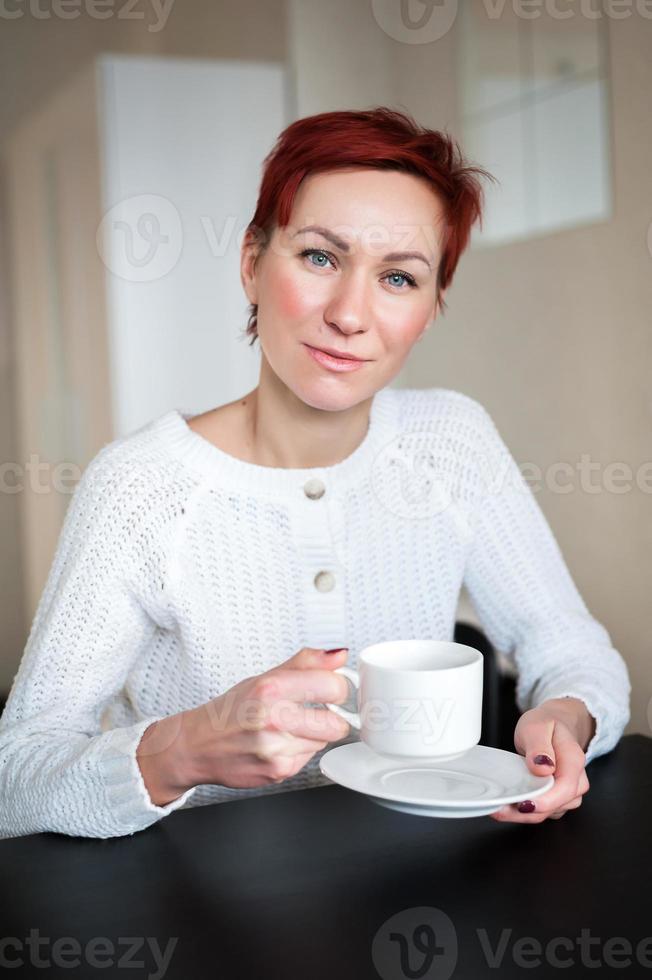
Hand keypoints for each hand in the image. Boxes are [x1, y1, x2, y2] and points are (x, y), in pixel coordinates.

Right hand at [137, 647, 350, 803]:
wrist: (196, 745)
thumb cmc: (230, 710)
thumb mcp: (264, 678)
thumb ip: (305, 664)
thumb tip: (338, 655)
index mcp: (271, 689)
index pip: (332, 686)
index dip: (337, 687)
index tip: (330, 688)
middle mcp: (273, 719)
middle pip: (336, 723)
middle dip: (330, 717)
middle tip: (312, 711)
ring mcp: (275, 749)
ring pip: (324, 742)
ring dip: (313, 735)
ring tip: (287, 728)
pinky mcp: (278, 771)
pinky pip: (309, 759)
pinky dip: (299, 751)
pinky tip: (279, 744)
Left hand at [489, 698, 593, 823]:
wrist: (555, 724)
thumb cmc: (547, 725)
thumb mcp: (537, 726)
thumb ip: (539, 746)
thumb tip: (543, 768)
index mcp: (574, 760)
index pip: (566, 788)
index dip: (546, 801)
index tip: (524, 804)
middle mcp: (576, 780)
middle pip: (556, 805)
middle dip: (528, 812)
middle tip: (499, 807)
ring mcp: (569, 792)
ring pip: (548, 812)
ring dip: (524, 815)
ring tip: (500, 806)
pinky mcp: (558, 798)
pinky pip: (543, 811)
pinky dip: (525, 811)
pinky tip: (509, 804)